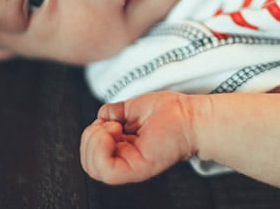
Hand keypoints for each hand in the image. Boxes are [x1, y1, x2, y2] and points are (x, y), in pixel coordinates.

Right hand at [80, 91, 198, 183]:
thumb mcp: (133, 108)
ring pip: (91, 168)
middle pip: (87, 162)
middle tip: (112, 124)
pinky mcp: (136, 169)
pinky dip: (101, 147)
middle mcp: (125, 160)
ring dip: (95, 140)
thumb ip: (115, 113)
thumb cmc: (173, 112)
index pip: (91, 153)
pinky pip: (105, 170)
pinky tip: (117, 132)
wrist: (192, 116)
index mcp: (123, 149)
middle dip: (90, 136)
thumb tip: (101, 116)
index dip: (92, 134)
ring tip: (115, 127)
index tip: (110, 120)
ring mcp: (130, 167)